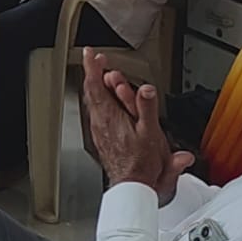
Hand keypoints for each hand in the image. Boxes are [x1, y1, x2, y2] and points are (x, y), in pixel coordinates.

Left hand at [82, 49, 193, 204]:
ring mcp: (99, 129)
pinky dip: (102, 102)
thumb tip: (146, 89)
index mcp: (109, 116)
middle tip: (100, 62)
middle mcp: (100, 121)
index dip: (92, 67)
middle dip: (96, 74)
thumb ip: (147, 108)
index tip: (91, 54)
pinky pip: (98, 113)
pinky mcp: (101, 137)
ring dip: (99, 87)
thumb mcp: (150, 132)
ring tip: (107, 78)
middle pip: (93, 91)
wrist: (132, 185)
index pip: (96, 85)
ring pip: (95, 102)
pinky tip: (108, 102)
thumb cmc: (141, 163)